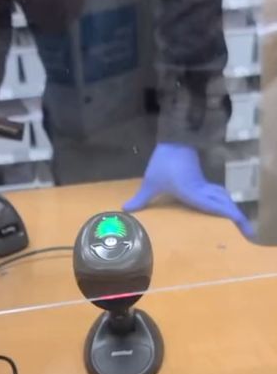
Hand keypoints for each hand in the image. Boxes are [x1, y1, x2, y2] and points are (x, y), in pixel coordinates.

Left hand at [123, 143, 254, 238]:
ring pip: (222, 198)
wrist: (175, 139)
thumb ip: (141, 198)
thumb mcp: (151, 182)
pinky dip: (223, 202)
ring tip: (238, 224)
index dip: (228, 215)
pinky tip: (221, 209)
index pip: (214, 206)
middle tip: (247, 233)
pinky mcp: (202, 181)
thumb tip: (125, 210)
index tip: (241, 226)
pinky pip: (216, 193)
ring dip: (230, 209)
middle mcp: (203, 190)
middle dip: (236, 217)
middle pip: (224, 204)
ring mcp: (204, 184)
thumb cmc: (164, 162)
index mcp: (193, 192)